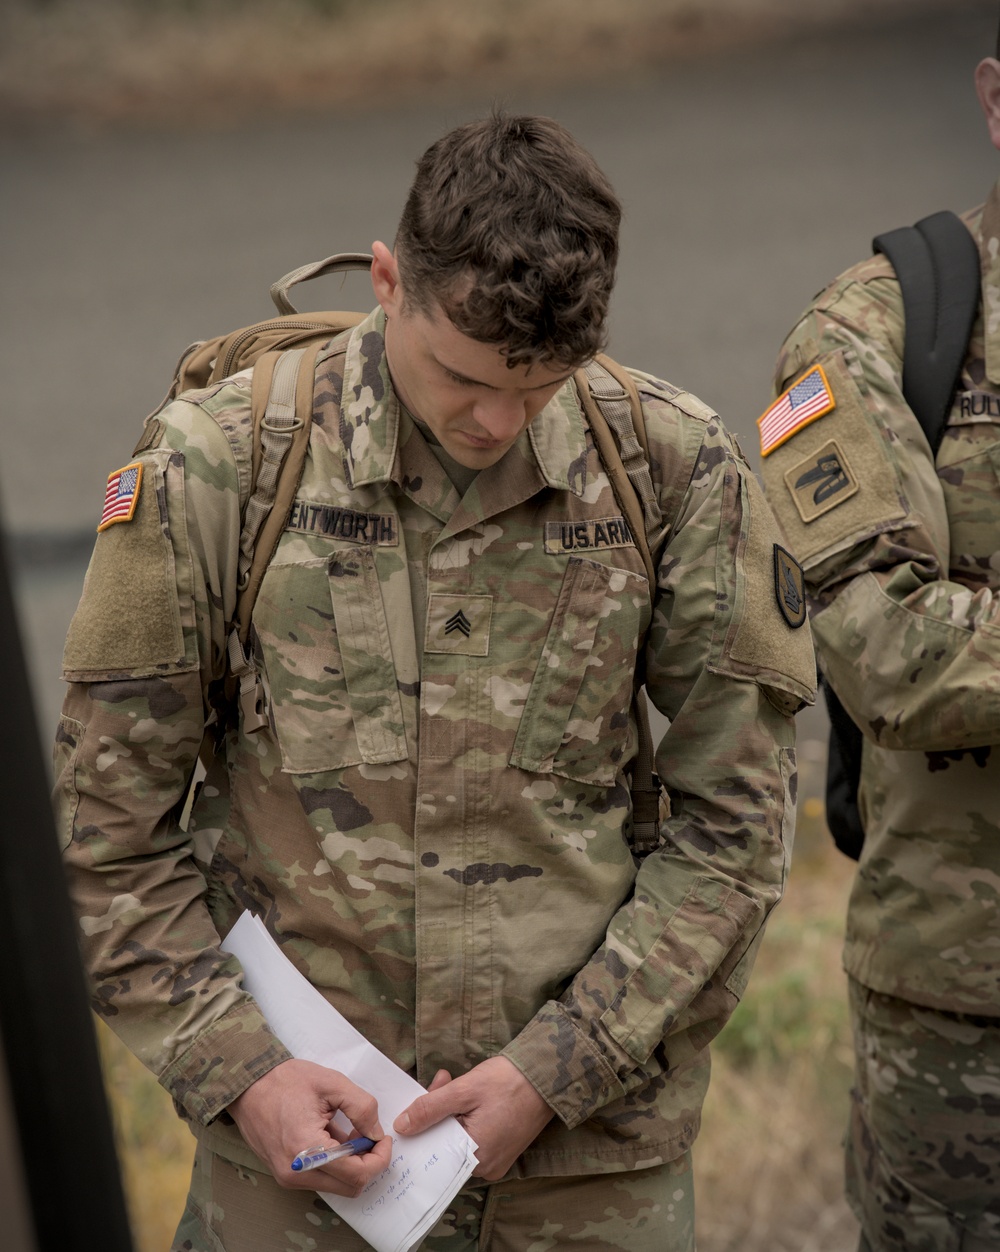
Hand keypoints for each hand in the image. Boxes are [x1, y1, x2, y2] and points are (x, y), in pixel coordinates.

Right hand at [228, 1058, 393, 1195]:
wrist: (249, 1085)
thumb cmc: (286, 1080)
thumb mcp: (331, 1083)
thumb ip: (361, 1107)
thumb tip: (376, 1134)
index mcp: (307, 1148)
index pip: (356, 1174)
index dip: (379, 1158)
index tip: (383, 1138)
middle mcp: (296, 1172)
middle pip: (350, 1187)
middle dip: (368, 1163)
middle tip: (371, 1136)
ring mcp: (289, 1177)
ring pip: (337, 1185)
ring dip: (352, 1164)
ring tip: (349, 1133)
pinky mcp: (286, 1175)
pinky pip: (321, 1179)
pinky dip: (336, 1164)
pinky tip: (334, 1137)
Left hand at [393, 1056, 552, 1180]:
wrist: (546, 1076)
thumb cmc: (508, 1081)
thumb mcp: (464, 1090)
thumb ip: (430, 1109)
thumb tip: (401, 1127)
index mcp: (475, 1157)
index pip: (433, 1150)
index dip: (421, 1125)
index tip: (415, 1103)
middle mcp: (485, 1168)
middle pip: (445, 1143)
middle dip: (436, 1112)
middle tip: (441, 1081)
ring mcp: (496, 1161)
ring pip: (458, 1139)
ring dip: (450, 1112)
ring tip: (452, 1082)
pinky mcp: (502, 1151)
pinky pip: (474, 1139)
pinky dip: (466, 1119)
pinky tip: (466, 1096)